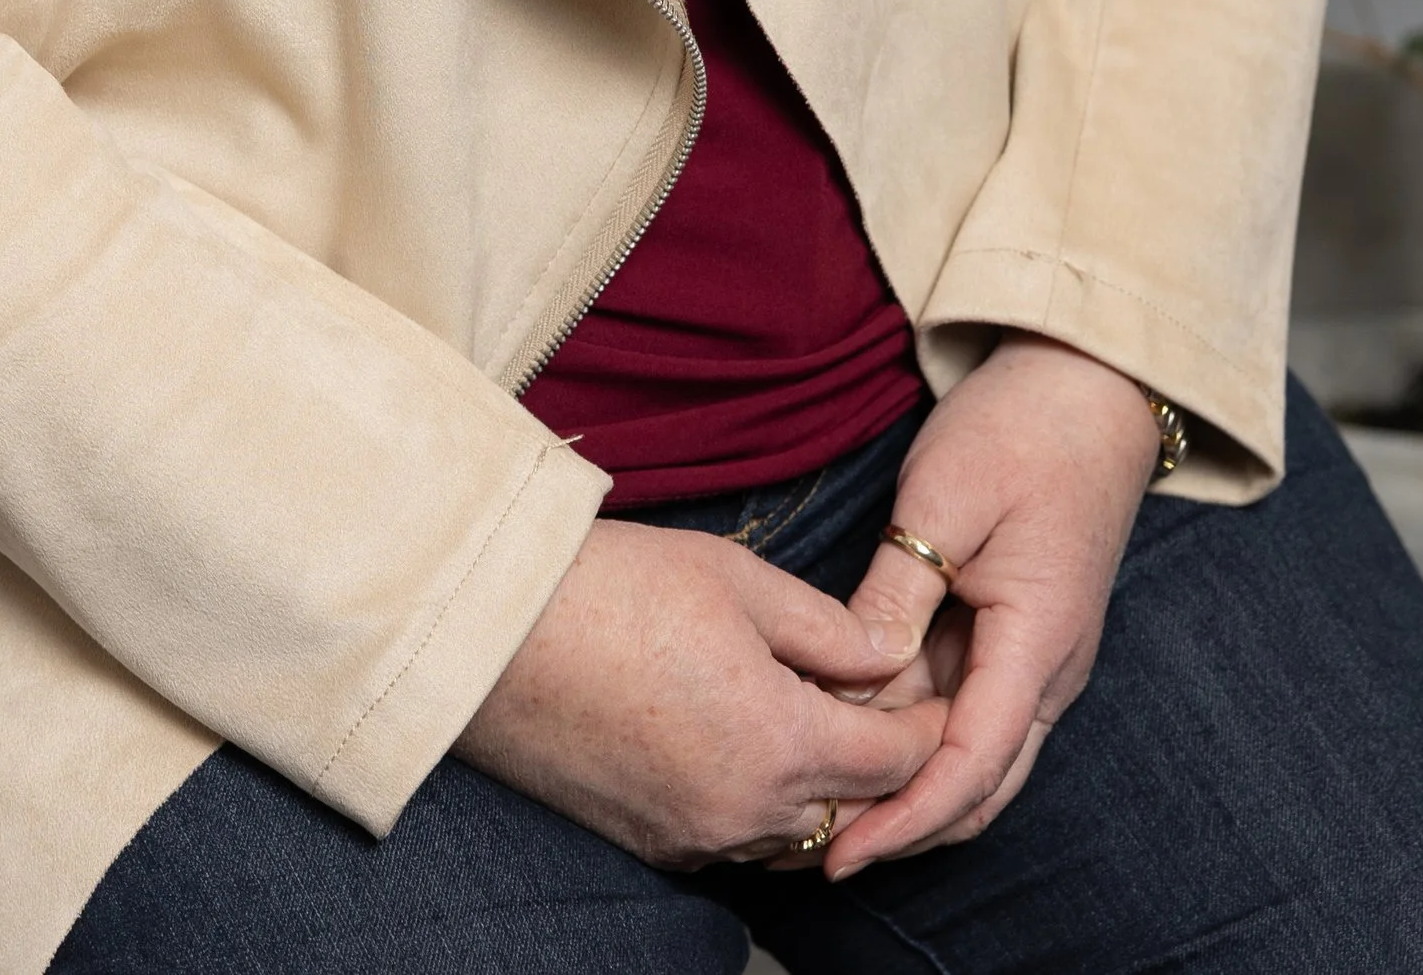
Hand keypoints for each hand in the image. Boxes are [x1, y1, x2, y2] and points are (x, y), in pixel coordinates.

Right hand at [454, 512, 948, 867]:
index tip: (933, 687)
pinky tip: (745, 742)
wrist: (489, 632)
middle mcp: (746, 812)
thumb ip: (829, 629)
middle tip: (884, 700)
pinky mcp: (649, 844)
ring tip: (816, 717)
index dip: (927, 721)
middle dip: (881, 760)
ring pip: (798, 833)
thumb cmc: (610, 588)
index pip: (898, 759)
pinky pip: (737, 838)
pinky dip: (762, 802)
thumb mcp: (737, 579)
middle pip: (856, 808)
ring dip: (821, 788)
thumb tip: (889, 657)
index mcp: (781, 743)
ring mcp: (693, 838)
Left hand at [820, 335, 1160, 876]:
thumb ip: (901, 590)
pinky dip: (919, 740)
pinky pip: (970, 713)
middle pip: (979, 784)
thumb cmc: (1020, 430)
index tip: (842, 852)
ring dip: (911, 787)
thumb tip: (856, 675)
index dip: (905, 816)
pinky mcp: (1016, 639)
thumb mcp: (946, 498)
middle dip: (904, 824)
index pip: (971, 764)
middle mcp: (1047, 671)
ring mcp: (1036, 658)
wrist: (1087, 388)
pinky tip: (860, 735)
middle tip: (816, 849)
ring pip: (976, 757)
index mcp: (1040, 642)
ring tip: (830, 806)